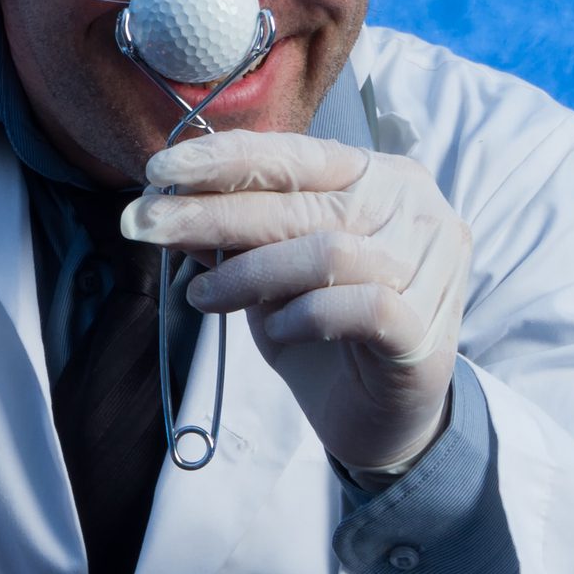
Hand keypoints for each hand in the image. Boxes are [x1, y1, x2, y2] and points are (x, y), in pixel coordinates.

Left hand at [123, 131, 469, 473]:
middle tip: (143, 227)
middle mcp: (414, 209)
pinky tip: (275, 331)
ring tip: (201, 297)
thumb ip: (231, 236)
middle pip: (299, 202)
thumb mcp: (268, 274)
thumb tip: (161, 200)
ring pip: (326, 251)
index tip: (157, 170)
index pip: (294, 154)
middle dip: (209, 213)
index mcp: (378, 176)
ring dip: (247, 274)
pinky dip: (303, 317)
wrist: (382, 419)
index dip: (223, 159)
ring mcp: (431, 266)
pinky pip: (358, 306)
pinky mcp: (426, 328)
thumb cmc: (326, 331)